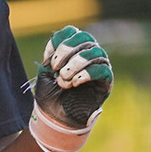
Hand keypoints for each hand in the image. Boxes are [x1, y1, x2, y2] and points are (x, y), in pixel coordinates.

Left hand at [29, 26, 113, 151]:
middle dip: (67, 50)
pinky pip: (102, 70)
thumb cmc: (50, 96)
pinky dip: (87, 74)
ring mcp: (99, 67)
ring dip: (76, 64)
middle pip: (84, 37)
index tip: (47, 61)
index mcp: (73, 50)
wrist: (56, 119)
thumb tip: (58, 45)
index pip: (71, 32)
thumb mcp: (45, 74)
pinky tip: (75, 83)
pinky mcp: (106, 82)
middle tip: (55, 67)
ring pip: (94, 52)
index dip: (58, 42)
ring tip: (64, 78)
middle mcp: (88, 55)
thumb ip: (51, 58)